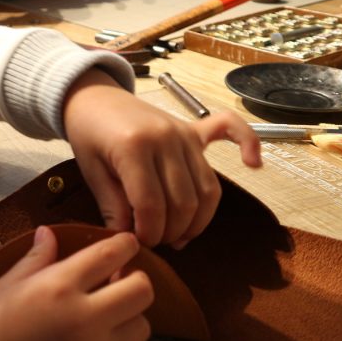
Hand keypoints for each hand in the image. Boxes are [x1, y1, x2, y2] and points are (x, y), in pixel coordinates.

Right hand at [0, 228, 152, 340]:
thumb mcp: (7, 285)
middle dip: (136, 281)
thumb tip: (48, 234)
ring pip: (141, 328)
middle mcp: (85, 318)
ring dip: (129, 316)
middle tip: (120, 280)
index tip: (127, 244)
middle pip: (141, 291)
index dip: (125, 245)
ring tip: (106, 314)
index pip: (111, 255)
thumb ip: (36, 259)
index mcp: (60, 286)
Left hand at [62, 70, 261, 247]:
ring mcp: (183, 133)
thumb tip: (128, 239)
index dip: (148, 232)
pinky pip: (229, 130)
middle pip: (183, 201)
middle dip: (170, 231)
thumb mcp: (91, 172)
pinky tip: (253, 165)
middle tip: (155, 243)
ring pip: (207, 188)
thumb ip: (112, 205)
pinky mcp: (193, 129)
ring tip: (179, 235)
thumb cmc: (88, 135)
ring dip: (198, 220)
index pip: (151, 205)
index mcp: (134, 148)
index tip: (139, 244)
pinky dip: (248, 143)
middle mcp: (166, 139)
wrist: (93, 96)